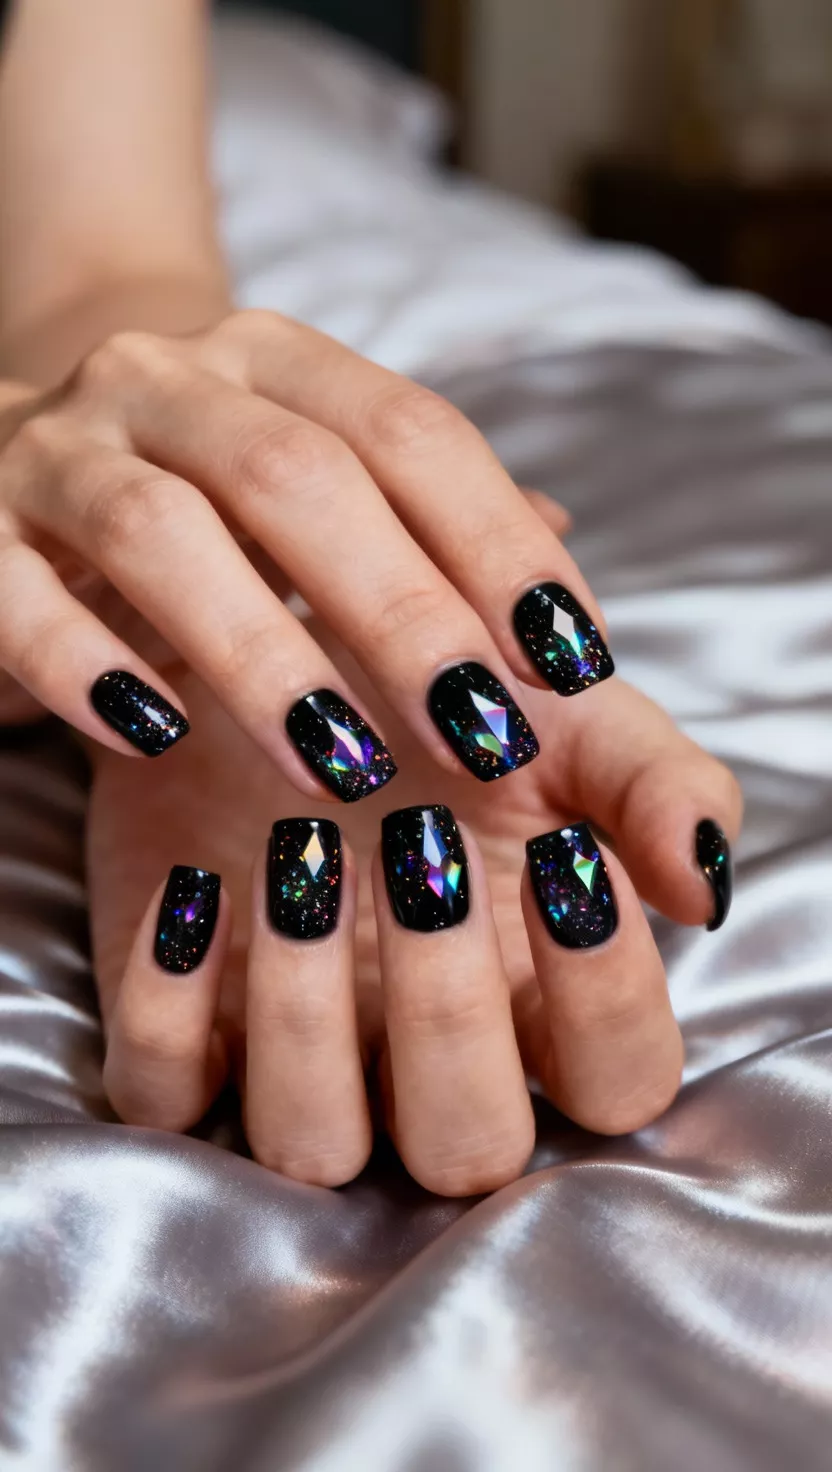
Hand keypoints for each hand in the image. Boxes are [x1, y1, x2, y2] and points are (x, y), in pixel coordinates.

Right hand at [0, 310, 597, 802]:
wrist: (2, 457)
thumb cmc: (194, 494)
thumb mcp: (310, 490)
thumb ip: (421, 513)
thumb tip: (558, 540)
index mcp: (272, 363)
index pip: (409, 432)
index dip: (498, 544)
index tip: (571, 659)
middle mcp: (163, 381)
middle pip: (297, 476)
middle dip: (403, 612)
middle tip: (481, 733)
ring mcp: (53, 449)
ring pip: (158, 530)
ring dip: (264, 656)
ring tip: (345, 764)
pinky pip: (18, 597)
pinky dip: (88, 669)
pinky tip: (159, 737)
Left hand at [93, 629, 739, 1196]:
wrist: (291, 648)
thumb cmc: (448, 694)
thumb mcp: (572, 717)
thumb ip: (658, 788)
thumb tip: (700, 881)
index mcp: (540, 995)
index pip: (617, 1082)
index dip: (608, 995)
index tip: (571, 855)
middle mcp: (424, 1053)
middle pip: (466, 1148)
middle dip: (448, 1012)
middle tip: (423, 846)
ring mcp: (301, 1053)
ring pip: (312, 1146)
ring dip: (307, 1014)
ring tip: (303, 850)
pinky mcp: (183, 1028)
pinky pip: (164, 1090)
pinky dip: (170, 1004)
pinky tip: (198, 885)